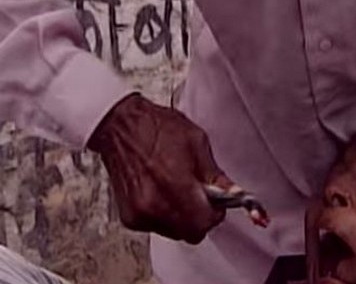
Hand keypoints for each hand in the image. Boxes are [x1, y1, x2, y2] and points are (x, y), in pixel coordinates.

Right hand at [88, 93, 232, 243]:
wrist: (121, 126)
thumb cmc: (155, 128)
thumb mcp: (196, 142)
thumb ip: (214, 174)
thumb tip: (230, 193)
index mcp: (175, 185)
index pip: (204, 223)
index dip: (215, 213)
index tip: (216, 204)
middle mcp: (154, 204)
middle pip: (190, 233)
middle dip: (200, 217)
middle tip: (200, 197)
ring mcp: (140, 213)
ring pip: (174, 232)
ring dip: (182, 217)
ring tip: (179, 190)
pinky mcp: (129, 217)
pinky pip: (157, 226)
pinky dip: (164, 215)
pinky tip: (163, 193)